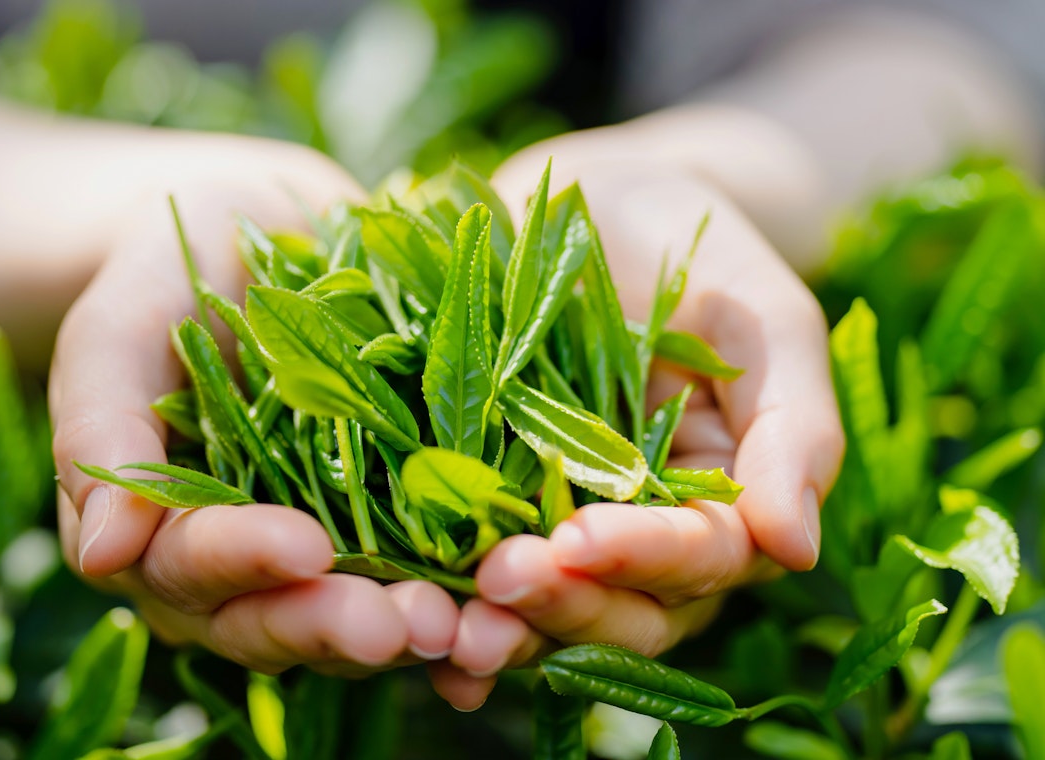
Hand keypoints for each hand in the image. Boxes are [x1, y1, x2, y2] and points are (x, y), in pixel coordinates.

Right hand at [50, 140, 460, 677]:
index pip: (189, 566)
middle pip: (278, 621)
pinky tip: (518, 620)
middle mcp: (239, 564)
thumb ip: (102, 419)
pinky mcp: (394, 527)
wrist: (256, 228)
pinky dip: (471, 608)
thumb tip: (103, 550)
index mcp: (157, 528)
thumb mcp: (122, 322)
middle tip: (411, 626)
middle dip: (342, 625)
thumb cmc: (168, 266)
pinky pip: (429, 581)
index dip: (243, 563)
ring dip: (420, 634)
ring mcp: (322, 551)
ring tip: (480, 630)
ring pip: (360, 619)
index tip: (302, 548)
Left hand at [436, 122, 843, 704]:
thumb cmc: (692, 243)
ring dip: (506, 629)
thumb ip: (795, 426)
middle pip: (624, 608)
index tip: (581, 540)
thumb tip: (798, 550)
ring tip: (449, 626)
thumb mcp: (762, 316)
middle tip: (500, 580)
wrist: (590, 198)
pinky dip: (455, 612)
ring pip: (552, 609)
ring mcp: (563, 520)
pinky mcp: (492, 501)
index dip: (646, 558)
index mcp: (724, 497)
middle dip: (566, 604)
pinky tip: (424, 640)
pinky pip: (476, 572)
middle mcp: (644, 527)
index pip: (701, 557)